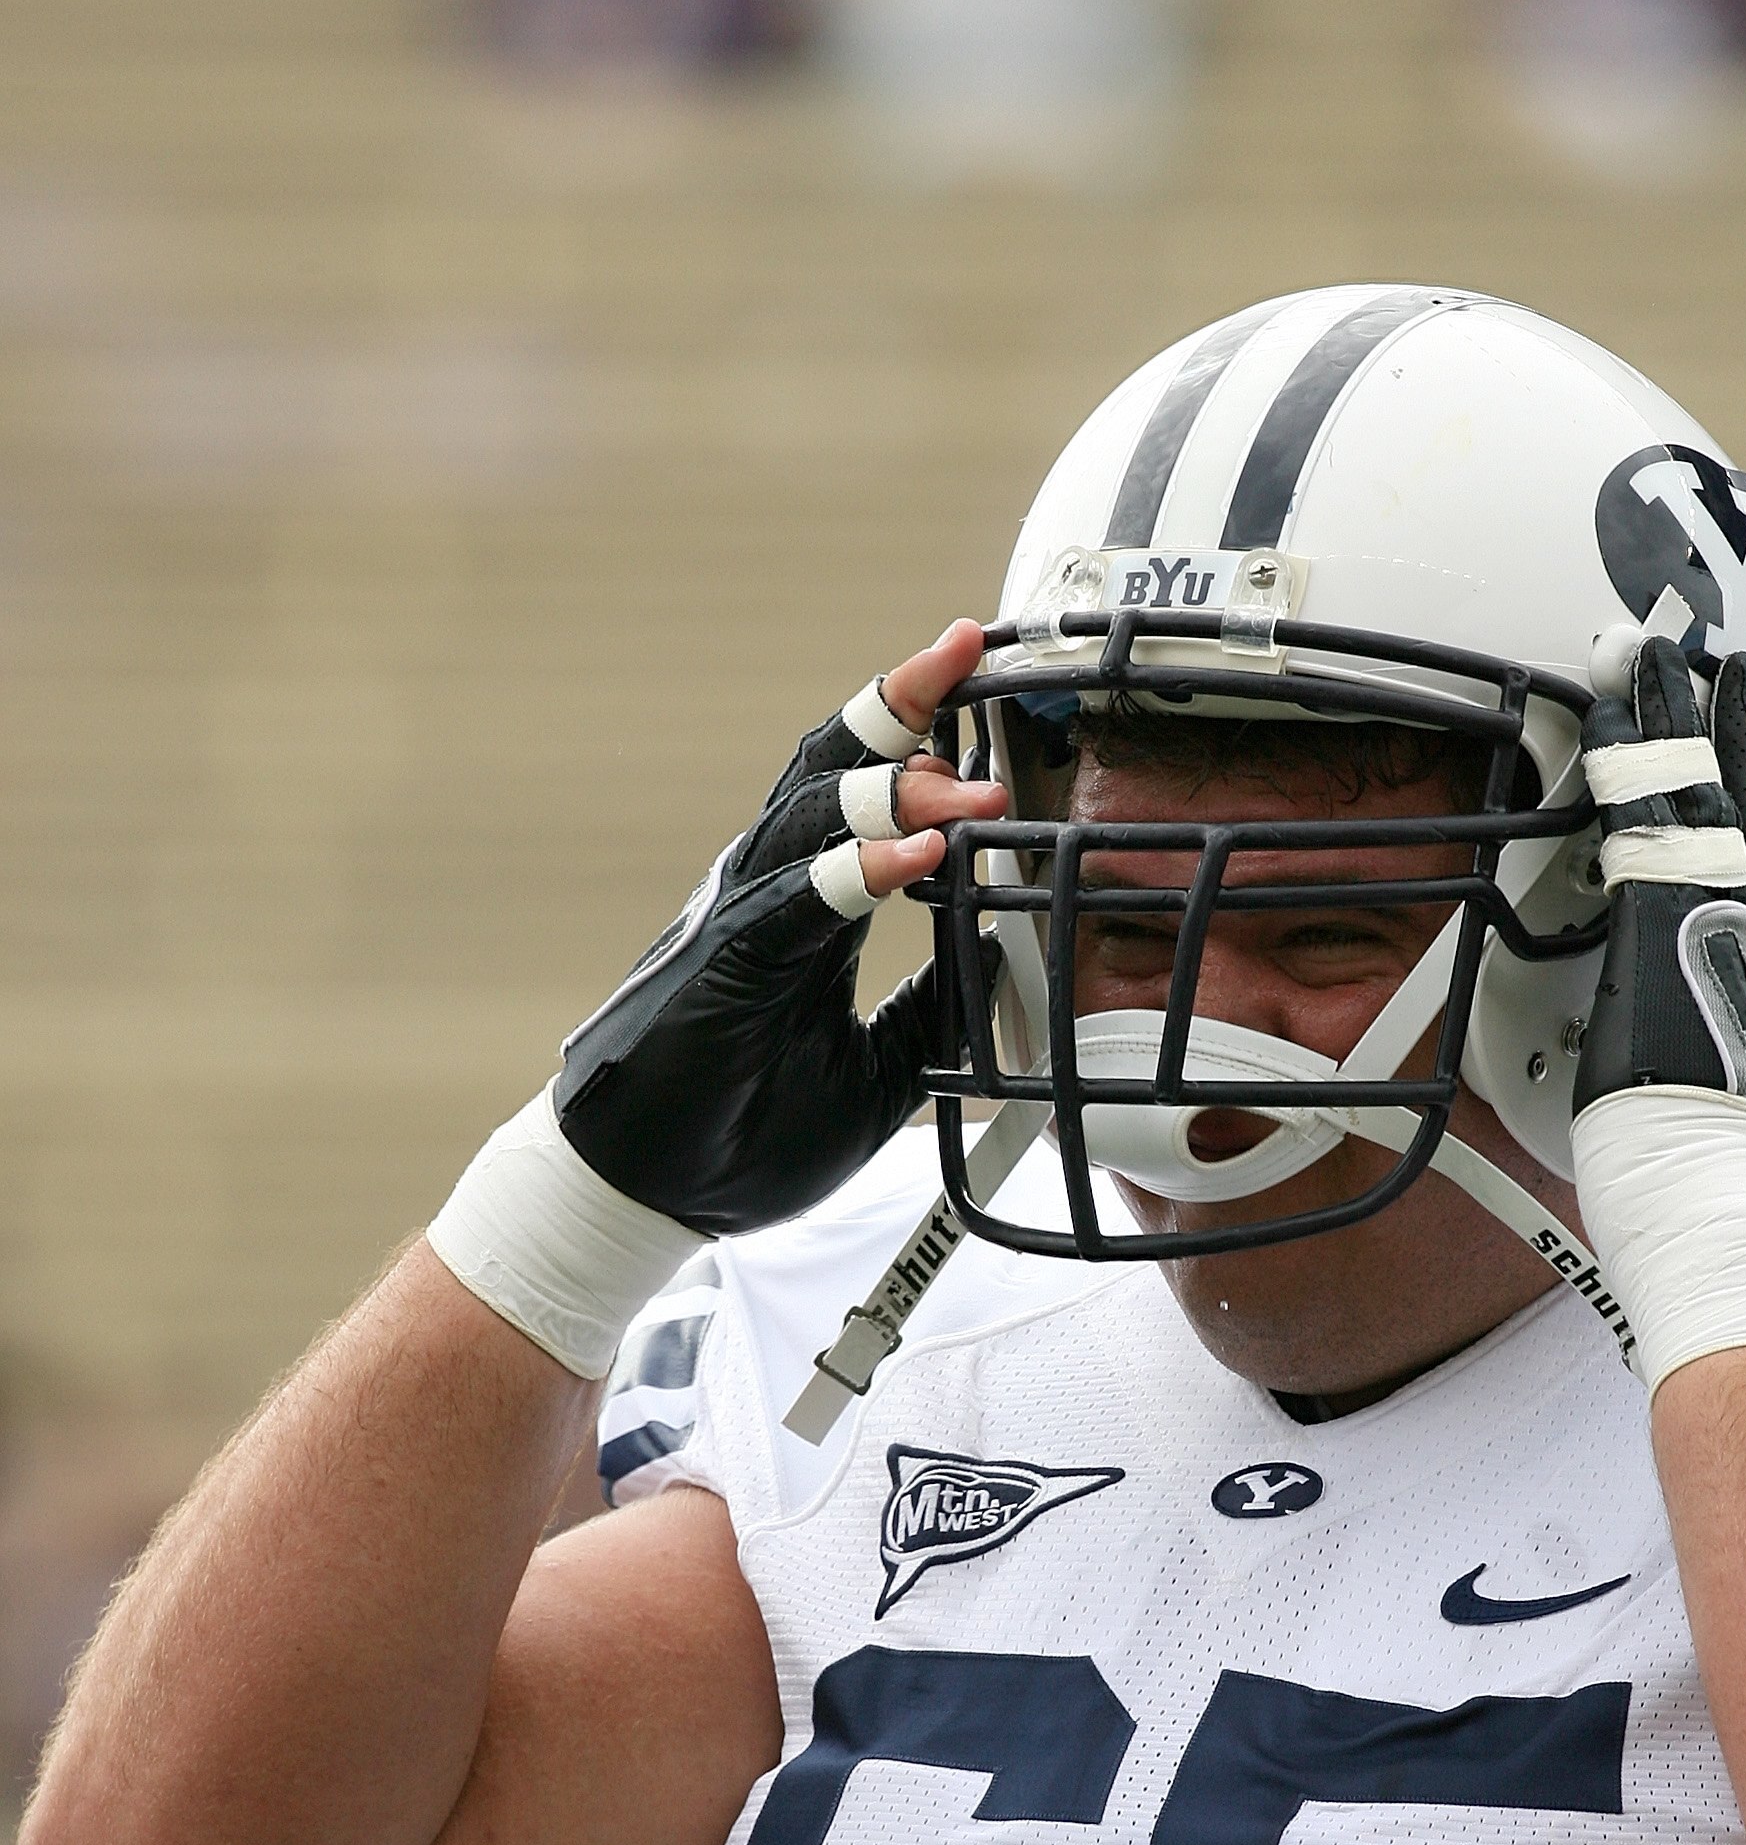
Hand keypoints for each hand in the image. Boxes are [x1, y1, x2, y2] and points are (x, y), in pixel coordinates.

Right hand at [552, 621, 1005, 1235]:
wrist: (647, 1196)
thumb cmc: (742, 1132)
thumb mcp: (878, 1074)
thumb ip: (932, 1009)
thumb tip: (999, 957)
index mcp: (807, 905)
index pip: (868, 793)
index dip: (920, 729)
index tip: (982, 676)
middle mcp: (771, 890)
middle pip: (836, 766)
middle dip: (904, 703)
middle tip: (970, 648)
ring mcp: (743, 919)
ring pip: (814, 815)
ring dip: (900, 788)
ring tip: (976, 775)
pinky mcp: (726, 965)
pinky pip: (798, 902)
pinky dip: (861, 871)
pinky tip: (922, 854)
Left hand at [1573, 633, 1745, 1176]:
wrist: (1719, 1196)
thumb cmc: (1724, 1179)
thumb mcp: (1744, 1107)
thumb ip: (1738, 1070)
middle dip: (1725, 721)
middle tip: (1712, 654)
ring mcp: (1718, 922)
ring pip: (1693, 790)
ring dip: (1663, 711)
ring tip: (1643, 648)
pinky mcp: (1664, 926)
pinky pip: (1640, 821)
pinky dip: (1623, 757)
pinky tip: (1604, 708)